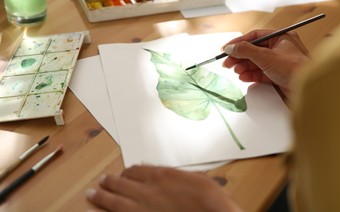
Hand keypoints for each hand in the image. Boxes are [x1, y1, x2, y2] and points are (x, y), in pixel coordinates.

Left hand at [86, 165, 241, 211]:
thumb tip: (165, 174)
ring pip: (114, 200)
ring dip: (101, 196)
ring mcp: (142, 209)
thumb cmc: (209, 199)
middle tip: (101, 181)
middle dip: (109, 182)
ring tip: (91, 194)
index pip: (135, 170)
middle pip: (121, 183)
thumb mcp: (195, 178)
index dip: (127, 172)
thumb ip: (175, 175)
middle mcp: (147, 191)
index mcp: (161, 176)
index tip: (124, 174)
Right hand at [222, 30, 309, 96]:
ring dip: (244, 67)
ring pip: (256, 62)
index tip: (226, 49)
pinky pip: (260, 73)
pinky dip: (251, 75)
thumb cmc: (295, 68)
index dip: (239, 42)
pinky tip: (243, 77)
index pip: (255, 36)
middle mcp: (280, 48)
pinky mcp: (278, 75)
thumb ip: (246, 50)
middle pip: (254, 50)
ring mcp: (279, 62)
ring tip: (236, 71)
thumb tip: (231, 47)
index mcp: (281, 37)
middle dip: (240, 57)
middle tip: (227, 63)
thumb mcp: (266, 56)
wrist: (308, 90)